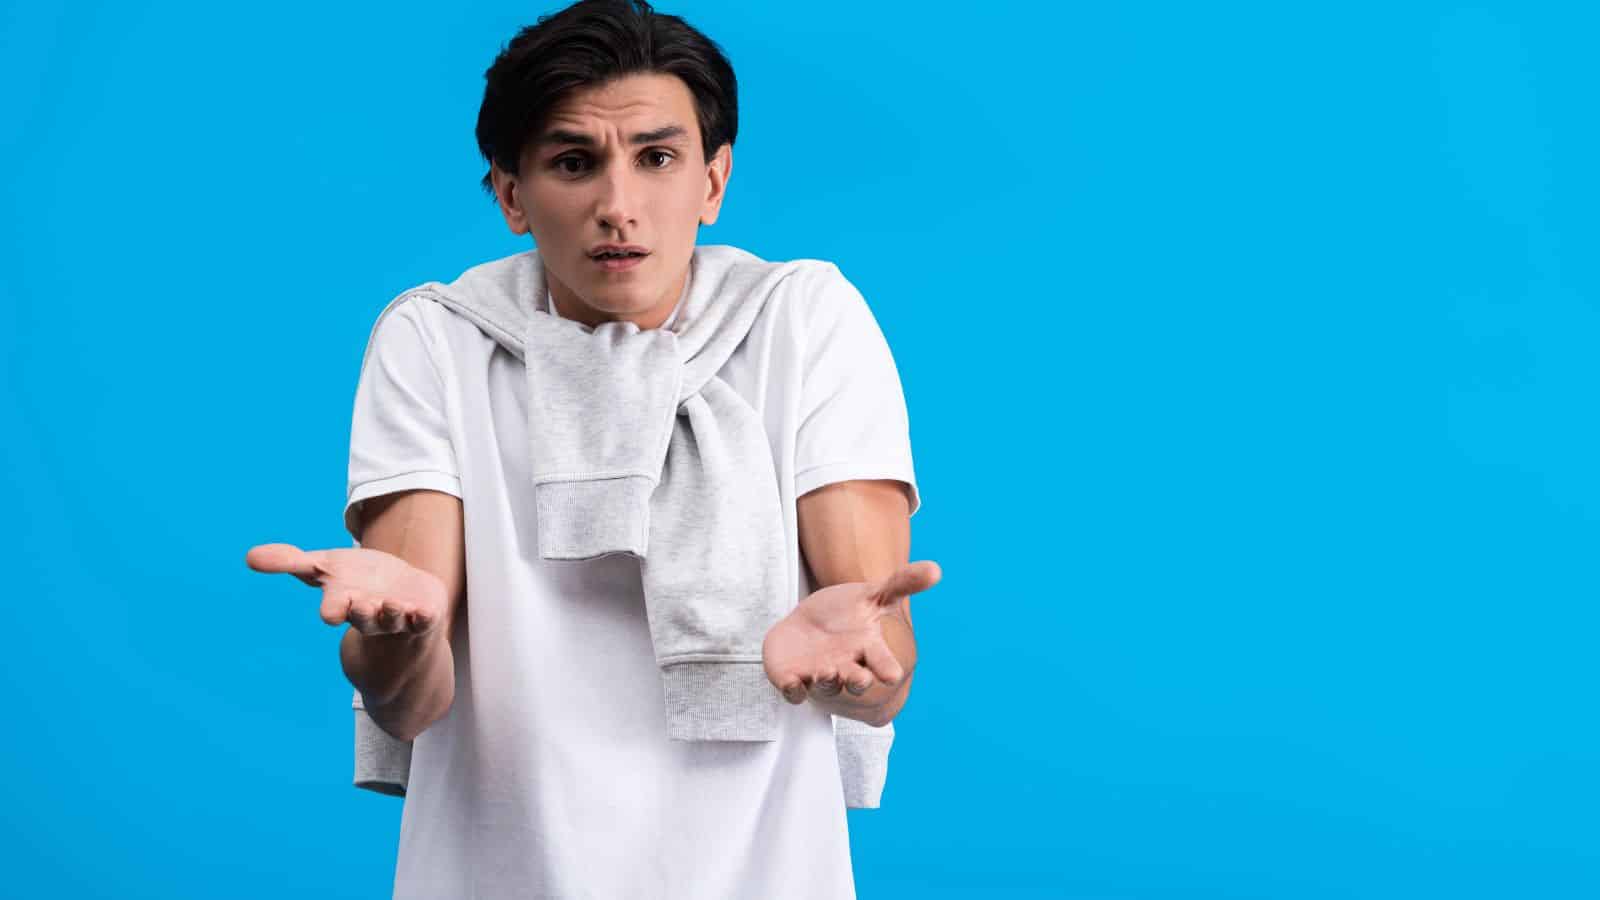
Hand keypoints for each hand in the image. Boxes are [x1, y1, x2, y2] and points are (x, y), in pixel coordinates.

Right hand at [244, 542, 450, 638]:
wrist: (401, 596)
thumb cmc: (357, 583)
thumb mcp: (325, 568)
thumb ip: (290, 561)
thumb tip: (249, 557)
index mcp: (344, 601)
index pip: (334, 608)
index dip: (332, 609)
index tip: (329, 613)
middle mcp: (369, 613)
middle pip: (363, 617)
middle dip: (360, 613)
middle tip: (357, 606)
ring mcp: (397, 616)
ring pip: (392, 618)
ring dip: (391, 613)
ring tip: (393, 605)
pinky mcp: (423, 615)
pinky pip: (424, 619)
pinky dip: (424, 616)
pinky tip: (424, 610)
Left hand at [763, 560, 940, 705]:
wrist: (814, 627)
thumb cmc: (849, 614)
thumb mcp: (874, 594)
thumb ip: (903, 583)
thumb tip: (936, 569)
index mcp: (869, 650)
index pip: (881, 662)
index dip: (886, 668)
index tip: (891, 675)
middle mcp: (847, 667)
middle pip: (855, 681)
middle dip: (857, 682)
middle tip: (860, 679)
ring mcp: (820, 676)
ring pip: (825, 686)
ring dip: (826, 682)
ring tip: (826, 672)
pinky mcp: (794, 680)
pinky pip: (794, 692)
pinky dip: (793, 690)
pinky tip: (792, 683)